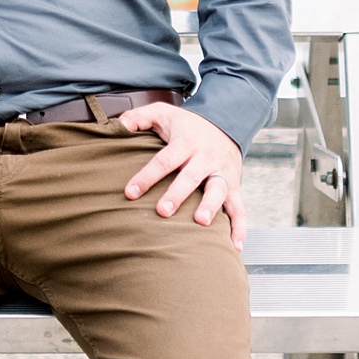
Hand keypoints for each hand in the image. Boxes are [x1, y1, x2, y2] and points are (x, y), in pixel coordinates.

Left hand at [118, 102, 245, 248]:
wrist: (226, 124)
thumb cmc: (187, 124)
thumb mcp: (163, 113)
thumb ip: (139, 117)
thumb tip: (119, 126)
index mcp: (186, 142)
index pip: (164, 160)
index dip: (147, 176)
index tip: (130, 193)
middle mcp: (205, 158)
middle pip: (191, 177)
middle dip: (177, 194)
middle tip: (163, 211)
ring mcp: (221, 173)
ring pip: (218, 190)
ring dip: (210, 206)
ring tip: (200, 222)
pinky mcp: (234, 186)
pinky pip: (239, 209)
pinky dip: (239, 228)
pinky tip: (234, 246)